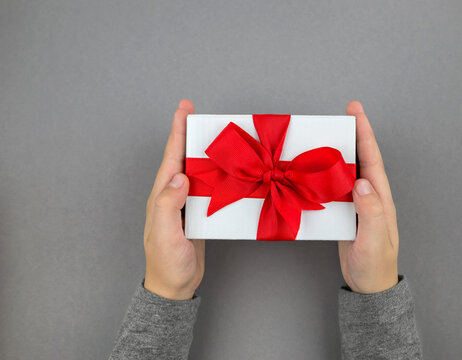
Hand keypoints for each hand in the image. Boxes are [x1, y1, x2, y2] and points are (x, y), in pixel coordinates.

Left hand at [143, 99, 204, 299]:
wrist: (175, 286)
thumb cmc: (166, 263)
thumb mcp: (165, 234)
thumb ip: (169, 205)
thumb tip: (181, 176)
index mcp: (162, 195)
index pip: (171, 156)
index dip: (177, 131)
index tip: (184, 108)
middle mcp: (173, 194)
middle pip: (183, 157)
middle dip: (190, 133)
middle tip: (200, 113)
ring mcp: (186, 203)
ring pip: (198, 170)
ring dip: (206, 152)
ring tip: (218, 136)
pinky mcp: (198, 213)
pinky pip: (208, 188)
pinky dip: (217, 175)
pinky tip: (228, 170)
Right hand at [338, 101, 398, 293]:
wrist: (368, 285)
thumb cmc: (375, 265)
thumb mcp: (374, 240)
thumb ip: (370, 211)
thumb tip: (360, 182)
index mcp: (380, 198)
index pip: (372, 159)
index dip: (364, 133)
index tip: (356, 111)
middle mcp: (369, 195)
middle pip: (360, 158)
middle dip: (352, 134)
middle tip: (340, 114)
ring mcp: (356, 203)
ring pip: (345, 170)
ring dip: (336, 151)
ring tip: (323, 135)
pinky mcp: (344, 213)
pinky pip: (334, 187)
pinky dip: (325, 174)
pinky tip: (314, 170)